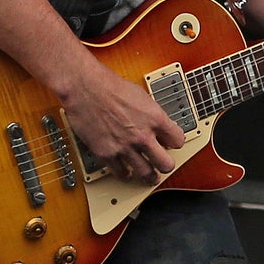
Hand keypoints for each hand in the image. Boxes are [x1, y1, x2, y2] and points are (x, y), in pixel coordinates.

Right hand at [59, 57, 185, 180]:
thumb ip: (152, 114)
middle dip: (166, 166)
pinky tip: (125, 171)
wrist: (84, 87)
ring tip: (149, 177)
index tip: (172, 144)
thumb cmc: (110, 86)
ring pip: (145, 173)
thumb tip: (158, 125)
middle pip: (166, 164)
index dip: (175, 143)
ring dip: (148, 176)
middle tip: (163, 166)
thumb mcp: (142, 96)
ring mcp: (125, 146)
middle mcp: (142, 135)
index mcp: (155, 119)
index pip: (178, 140)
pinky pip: (120, 172)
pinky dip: (124, 173)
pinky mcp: (106, 153)